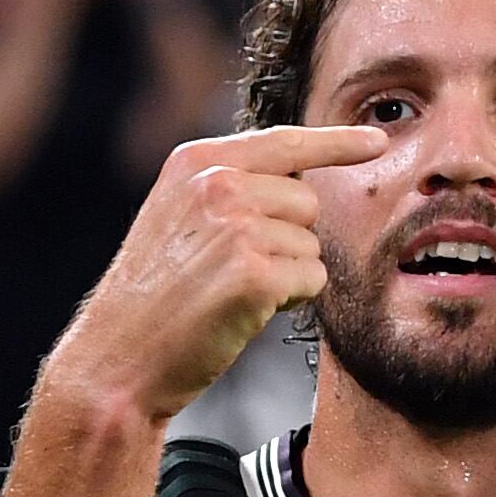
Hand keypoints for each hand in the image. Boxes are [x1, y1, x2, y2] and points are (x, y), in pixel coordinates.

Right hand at [43, 122, 391, 424]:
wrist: (119, 355)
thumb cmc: (155, 294)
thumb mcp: (178, 215)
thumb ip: (227, 187)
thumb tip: (299, 182)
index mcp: (197, 162)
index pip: (285, 141)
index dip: (337, 142)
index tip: (376, 141)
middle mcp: (218, 184)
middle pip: (307, 201)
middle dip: (290, 239)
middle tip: (237, 270)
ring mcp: (237, 227)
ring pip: (312, 244)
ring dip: (288, 274)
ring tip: (233, 292)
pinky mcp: (255, 274)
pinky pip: (312, 278)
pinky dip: (290, 301)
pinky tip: (245, 310)